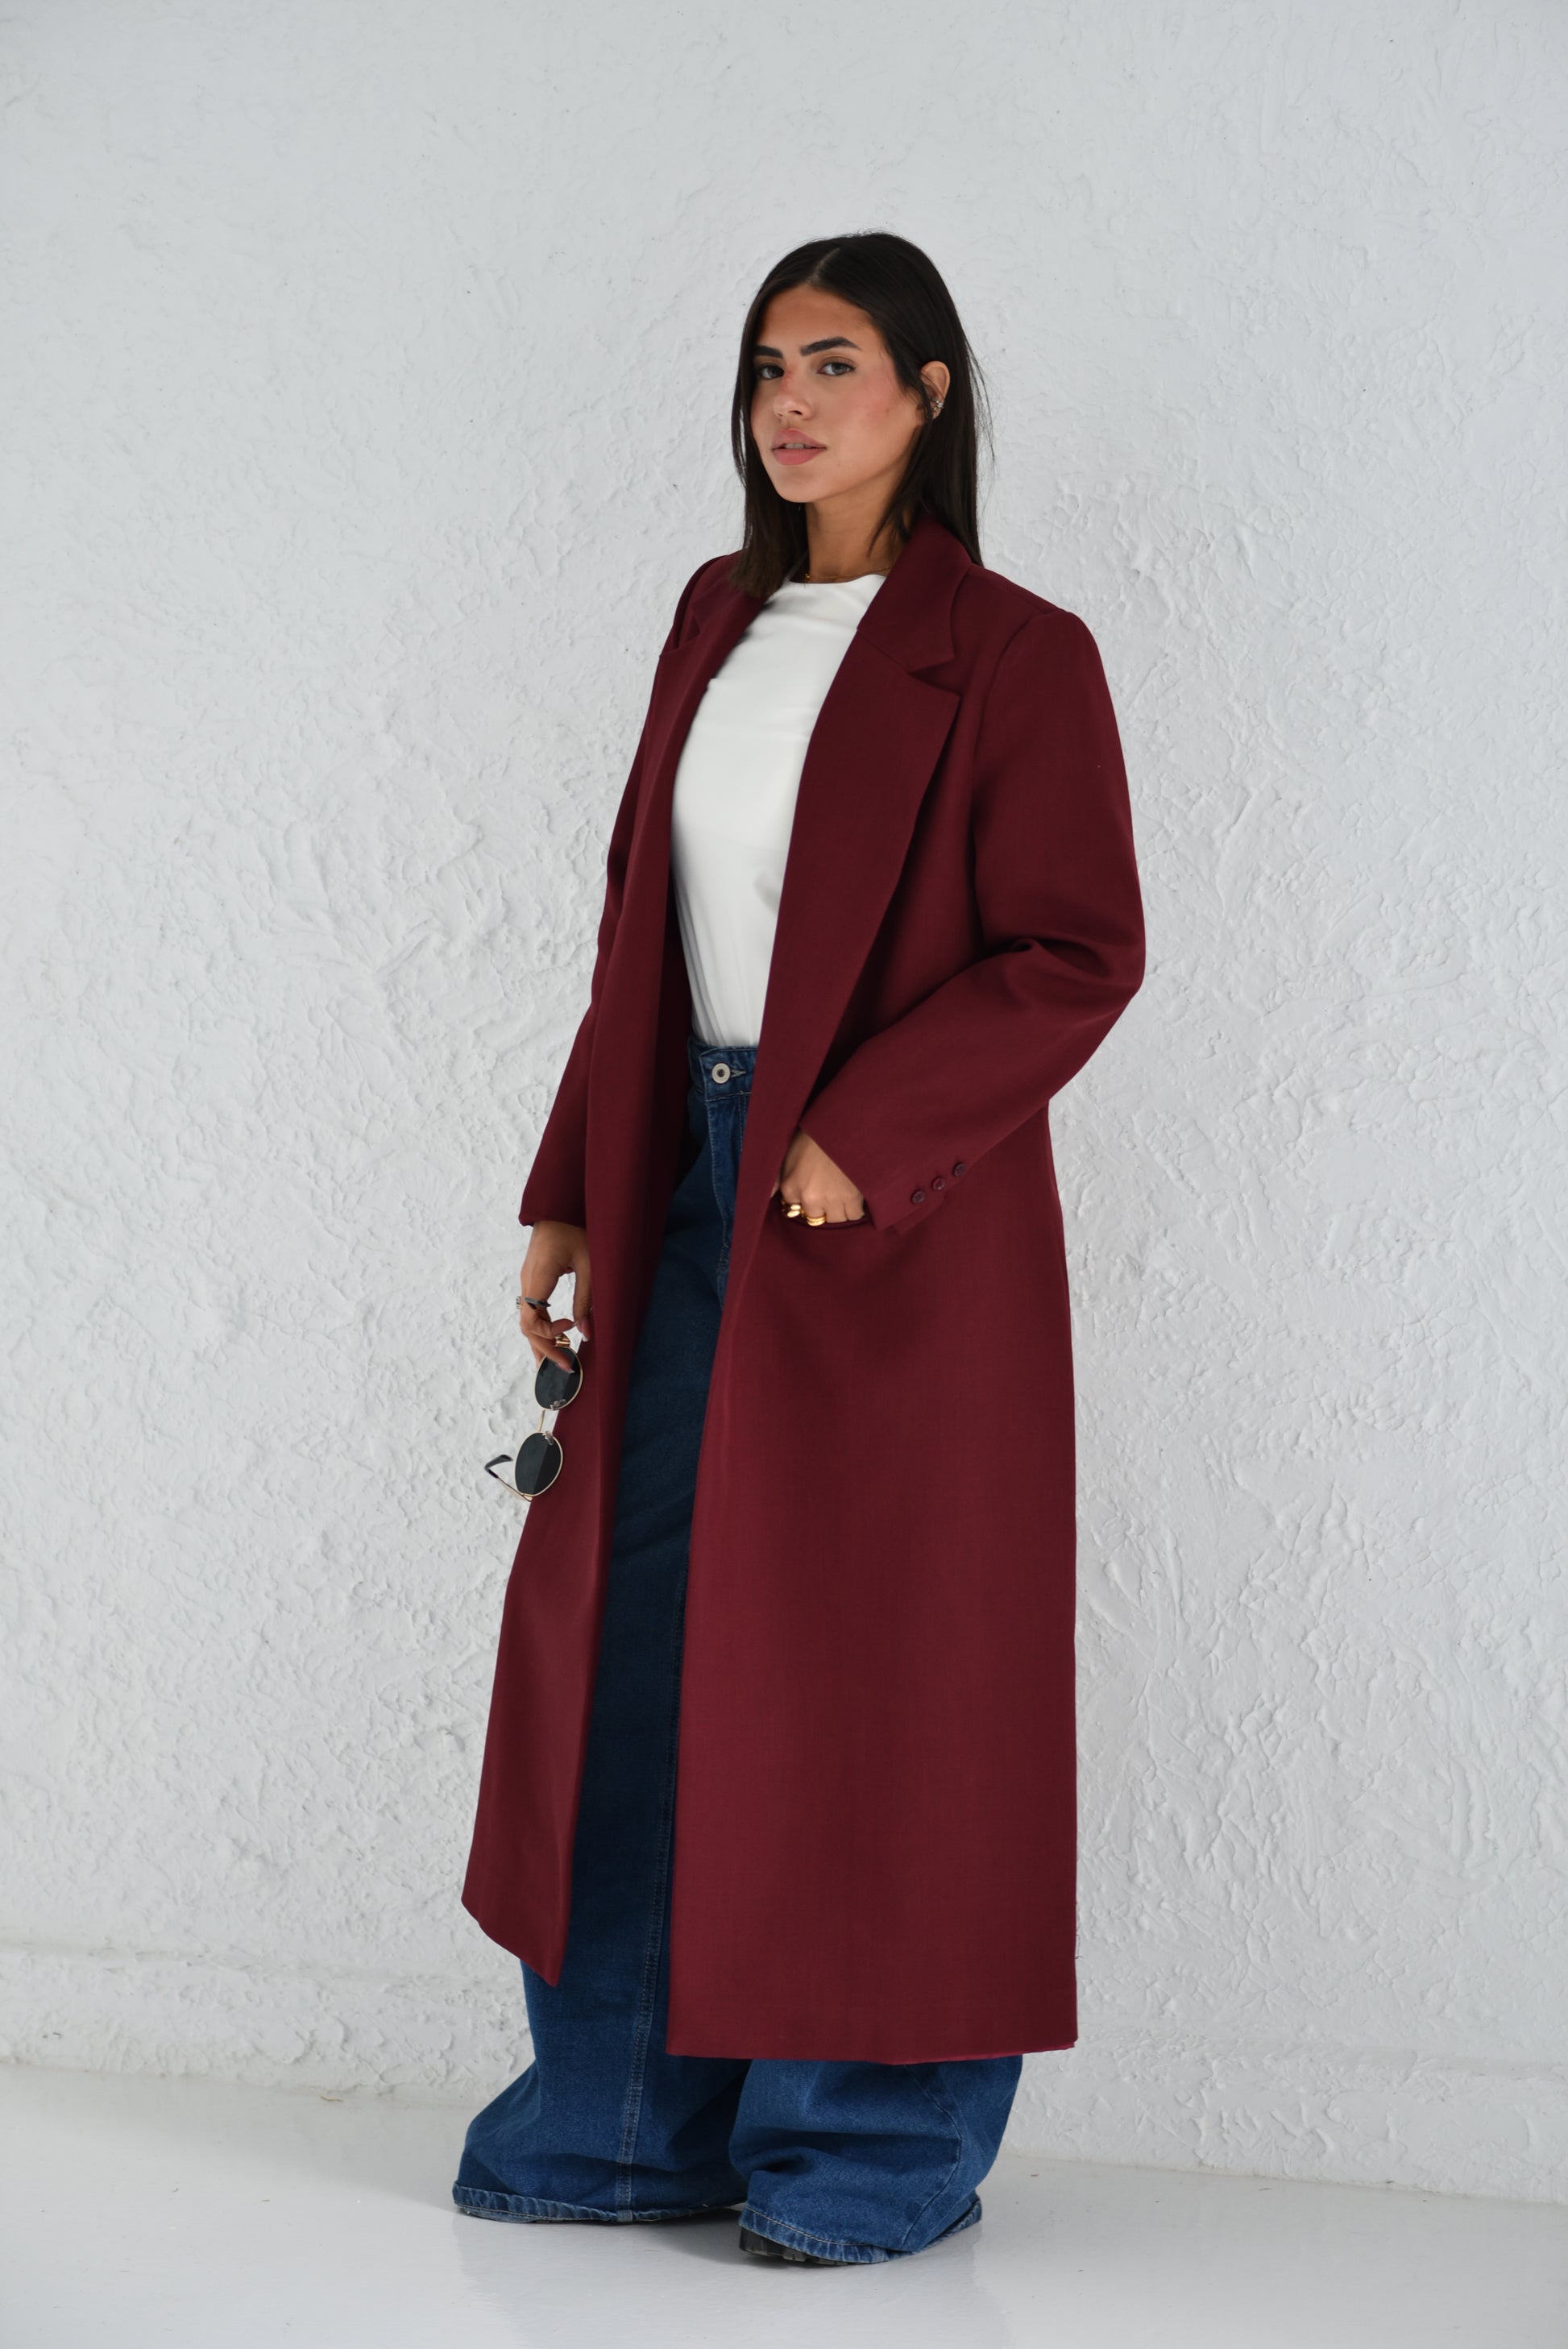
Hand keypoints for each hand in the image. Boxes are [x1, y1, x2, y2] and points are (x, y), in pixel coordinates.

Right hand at [518, 1220, 590, 1371]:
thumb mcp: (589, 1264)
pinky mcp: (533, 1280)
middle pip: (527, 1327)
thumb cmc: (575, 1230)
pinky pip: (531, 1311)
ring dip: (541, 1342)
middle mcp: (527, 1283)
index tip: (572, 1332)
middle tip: (567, 1367)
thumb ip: (586, 1298)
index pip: (531, 1321)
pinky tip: (554, 1340)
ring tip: (557, 1363)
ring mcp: (528, 1281)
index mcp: (538, 1278)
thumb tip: (586, 1333)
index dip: (549, 1335)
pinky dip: (541, 1329)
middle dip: (545, 1350)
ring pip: (527, 1321)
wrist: (558, 1207)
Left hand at [772, 1128, 867, 1224]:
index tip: (811, 1192)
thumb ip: (777, 1177)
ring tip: (842, 1195)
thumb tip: (767, 1196)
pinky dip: (856, 1209)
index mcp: (790, 1186)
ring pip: (836, 1219)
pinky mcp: (853, 1197)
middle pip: (815, 1218)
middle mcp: (809, 1197)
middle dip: (821, 1209)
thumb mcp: (788, 1149)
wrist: (843, 1121)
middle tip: (829, 1193)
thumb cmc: (814, 1132)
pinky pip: (855, 1216)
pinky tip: (855, 1197)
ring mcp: (832, 1199)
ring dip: (839, 1211)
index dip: (803, 1201)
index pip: (793, 1209)